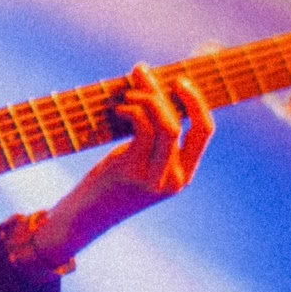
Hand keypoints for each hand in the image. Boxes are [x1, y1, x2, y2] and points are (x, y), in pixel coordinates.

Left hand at [29, 64, 212, 268]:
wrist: (85, 218)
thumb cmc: (111, 184)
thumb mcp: (141, 163)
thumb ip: (155, 140)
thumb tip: (155, 92)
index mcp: (183, 175)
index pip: (205, 131)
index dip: (198, 101)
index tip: (180, 80)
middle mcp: (175, 178)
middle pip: (191, 124)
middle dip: (176, 92)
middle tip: (148, 73)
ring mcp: (154, 176)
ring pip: (167, 124)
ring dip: (148, 98)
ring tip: (128, 94)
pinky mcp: (131, 171)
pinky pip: (142, 129)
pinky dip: (133, 110)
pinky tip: (119, 109)